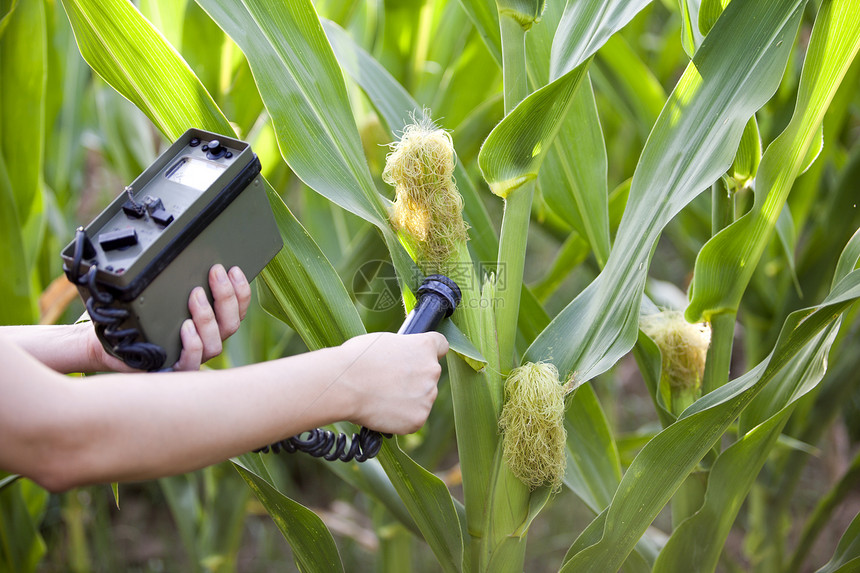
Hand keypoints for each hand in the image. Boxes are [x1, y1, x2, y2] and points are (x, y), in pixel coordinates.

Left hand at [89, 264, 251, 371]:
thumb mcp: (165, 298)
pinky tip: (186, 327)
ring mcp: (194, 357)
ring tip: (195, 295)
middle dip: (226, 296)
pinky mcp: (176, 369)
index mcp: (213, 325)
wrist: (115, 347)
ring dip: (207, 316)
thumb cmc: (143, 321)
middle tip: (214, 272)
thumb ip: (183, 286)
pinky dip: (193, 344)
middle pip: (231, 324)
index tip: (233, 269)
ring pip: (215, 342)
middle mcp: (208, 342)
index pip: (238, 310)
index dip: (241, 291)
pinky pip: (193, 362)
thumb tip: (195, 258)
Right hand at [337, 331, 448, 433]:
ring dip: (407, 400)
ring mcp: (427, 396)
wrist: (344, 385)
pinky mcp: (418, 419)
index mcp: (424, 346)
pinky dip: (400, 418)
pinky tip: (382, 411)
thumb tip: (402, 360)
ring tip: (381, 397)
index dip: (430, 352)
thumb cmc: (356, 359)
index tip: (420, 358)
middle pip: (429, 375)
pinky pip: (412, 418)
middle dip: (414, 379)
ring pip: (421, 398)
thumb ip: (402, 351)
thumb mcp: (383, 342)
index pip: (441, 345)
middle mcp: (432, 370)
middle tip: (389, 382)